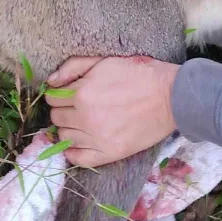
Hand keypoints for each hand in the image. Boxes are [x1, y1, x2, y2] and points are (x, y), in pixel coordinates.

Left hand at [45, 56, 179, 167]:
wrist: (171, 97)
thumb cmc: (139, 74)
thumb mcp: (104, 61)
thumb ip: (74, 67)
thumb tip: (51, 81)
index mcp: (82, 93)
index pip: (52, 97)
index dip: (59, 93)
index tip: (69, 92)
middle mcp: (85, 118)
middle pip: (56, 117)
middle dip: (63, 109)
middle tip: (77, 105)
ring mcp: (97, 139)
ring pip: (65, 137)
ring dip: (69, 128)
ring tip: (83, 121)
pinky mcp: (109, 153)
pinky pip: (79, 159)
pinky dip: (73, 152)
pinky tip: (80, 143)